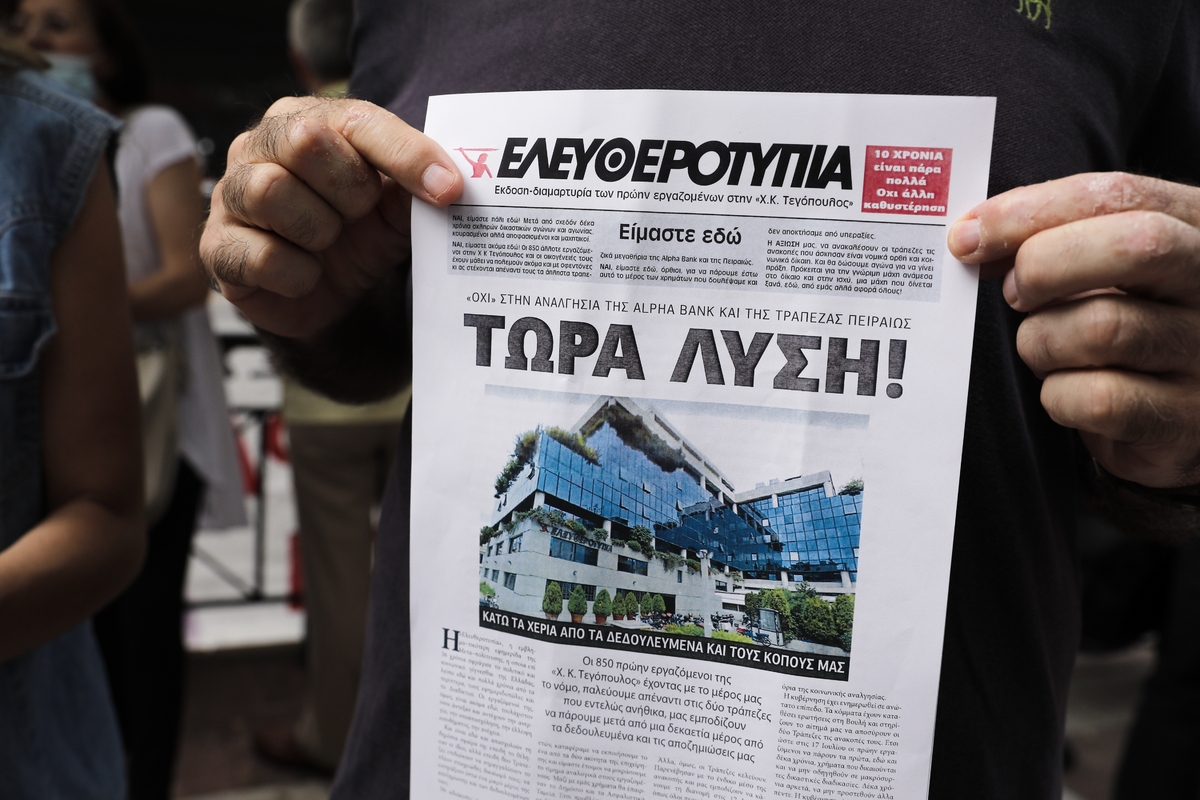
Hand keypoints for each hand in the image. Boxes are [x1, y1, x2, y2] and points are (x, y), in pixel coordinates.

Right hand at [199, 96, 462, 337]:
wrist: (327, 295)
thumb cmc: (358, 232)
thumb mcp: (396, 205)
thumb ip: (419, 183)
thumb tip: (451, 182)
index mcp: (305, 119)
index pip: (357, 119)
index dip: (406, 154)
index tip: (448, 189)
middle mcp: (257, 146)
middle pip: (303, 142)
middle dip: (350, 190)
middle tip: (359, 215)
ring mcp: (230, 195)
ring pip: (270, 191)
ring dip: (319, 229)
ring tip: (328, 242)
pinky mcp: (217, 248)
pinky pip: (259, 254)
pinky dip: (298, 273)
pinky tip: (307, 274)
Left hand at [949, 173, 1199, 488]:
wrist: (1179, 412)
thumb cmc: (1127, 324)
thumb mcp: (1106, 266)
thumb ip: (1053, 237)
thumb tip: (973, 238)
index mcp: (1195, 227)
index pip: (1117, 195)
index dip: (1030, 210)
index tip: (969, 235)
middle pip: (1134, 247)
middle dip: (1045, 266)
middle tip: (1015, 293)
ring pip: (1101, 328)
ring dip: (1042, 341)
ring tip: (1047, 349)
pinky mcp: (1184, 418)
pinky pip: (1098, 399)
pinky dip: (1058, 396)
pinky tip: (1067, 393)